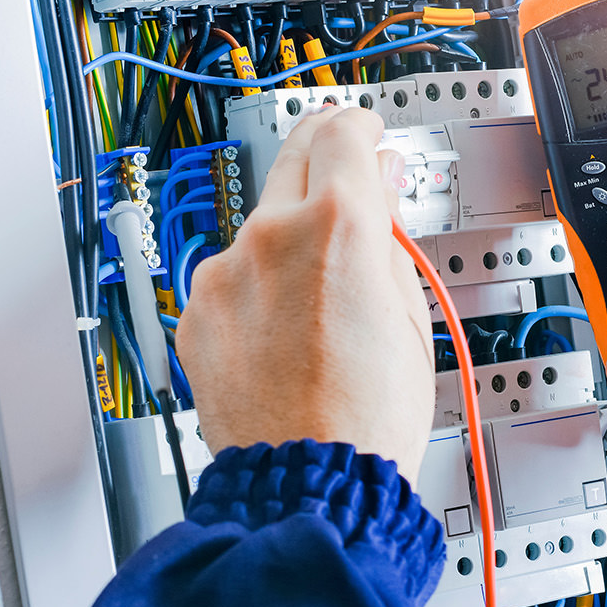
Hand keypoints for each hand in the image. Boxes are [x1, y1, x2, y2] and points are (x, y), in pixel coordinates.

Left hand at [177, 107, 435, 481]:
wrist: (308, 480)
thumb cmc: (368, 415)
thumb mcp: (410, 312)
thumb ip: (390, 235)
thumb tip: (382, 188)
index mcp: (338, 226)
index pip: (343, 133)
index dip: (361, 125)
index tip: (368, 132)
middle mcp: (270, 236)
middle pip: (294, 156)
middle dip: (324, 155)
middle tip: (347, 172)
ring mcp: (225, 274)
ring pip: (262, 224)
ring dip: (291, 234)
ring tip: (324, 292)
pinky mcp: (197, 312)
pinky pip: (232, 276)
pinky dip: (258, 284)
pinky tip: (288, 329)